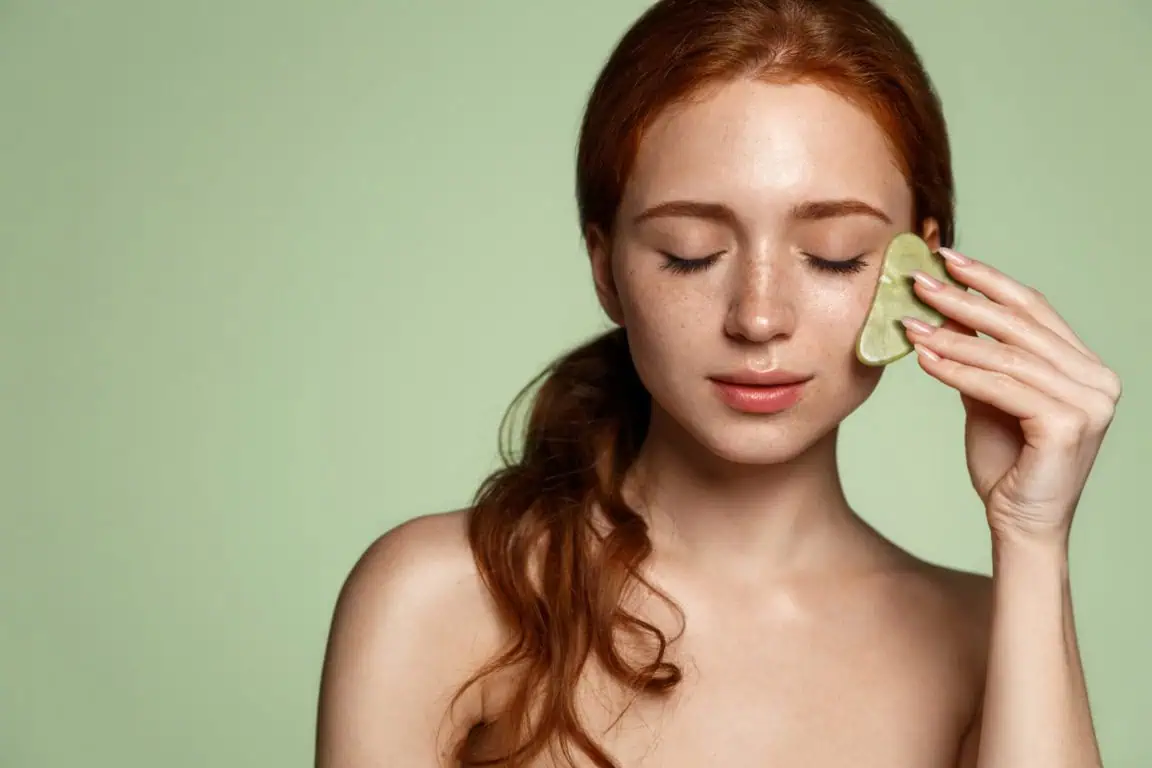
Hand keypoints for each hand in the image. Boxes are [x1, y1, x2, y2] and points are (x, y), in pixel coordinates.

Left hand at [898, 247, 1121, 545]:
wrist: (1020, 525)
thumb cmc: (1007, 465)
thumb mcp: (988, 398)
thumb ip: (978, 357)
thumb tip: (946, 310)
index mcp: (1086, 366)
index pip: (1035, 309)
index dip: (990, 280)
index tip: (947, 258)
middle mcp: (1098, 379)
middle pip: (1020, 325)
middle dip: (964, 299)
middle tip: (918, 281)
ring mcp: (1089, 403)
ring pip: (1007, 356)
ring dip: (952, 335)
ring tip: (910, 322)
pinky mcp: (1068, 426)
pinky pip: (1001, 388)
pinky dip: (959, 371)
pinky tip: (925, 358)